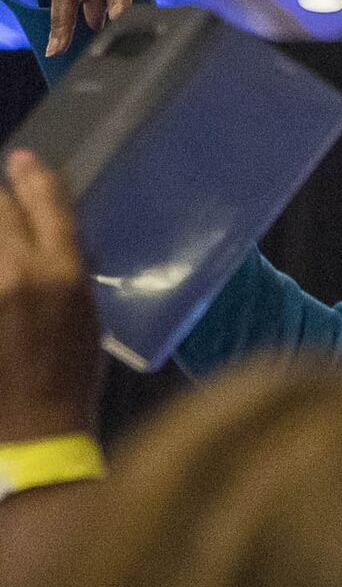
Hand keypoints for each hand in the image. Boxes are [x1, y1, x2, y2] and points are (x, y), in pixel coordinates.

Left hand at [0, 151, 100, 441]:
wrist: (34, 427)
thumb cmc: (72, 376)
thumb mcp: (87, 318)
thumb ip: (71, 273)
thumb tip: (62, 243)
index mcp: (64, 273)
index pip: (48, 204)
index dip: (34, 177)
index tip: (23, 159)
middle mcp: (20, 271)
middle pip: (0, 210)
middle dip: (2, 202)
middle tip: (4, 203)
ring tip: (3, 235)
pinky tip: (4, 275)